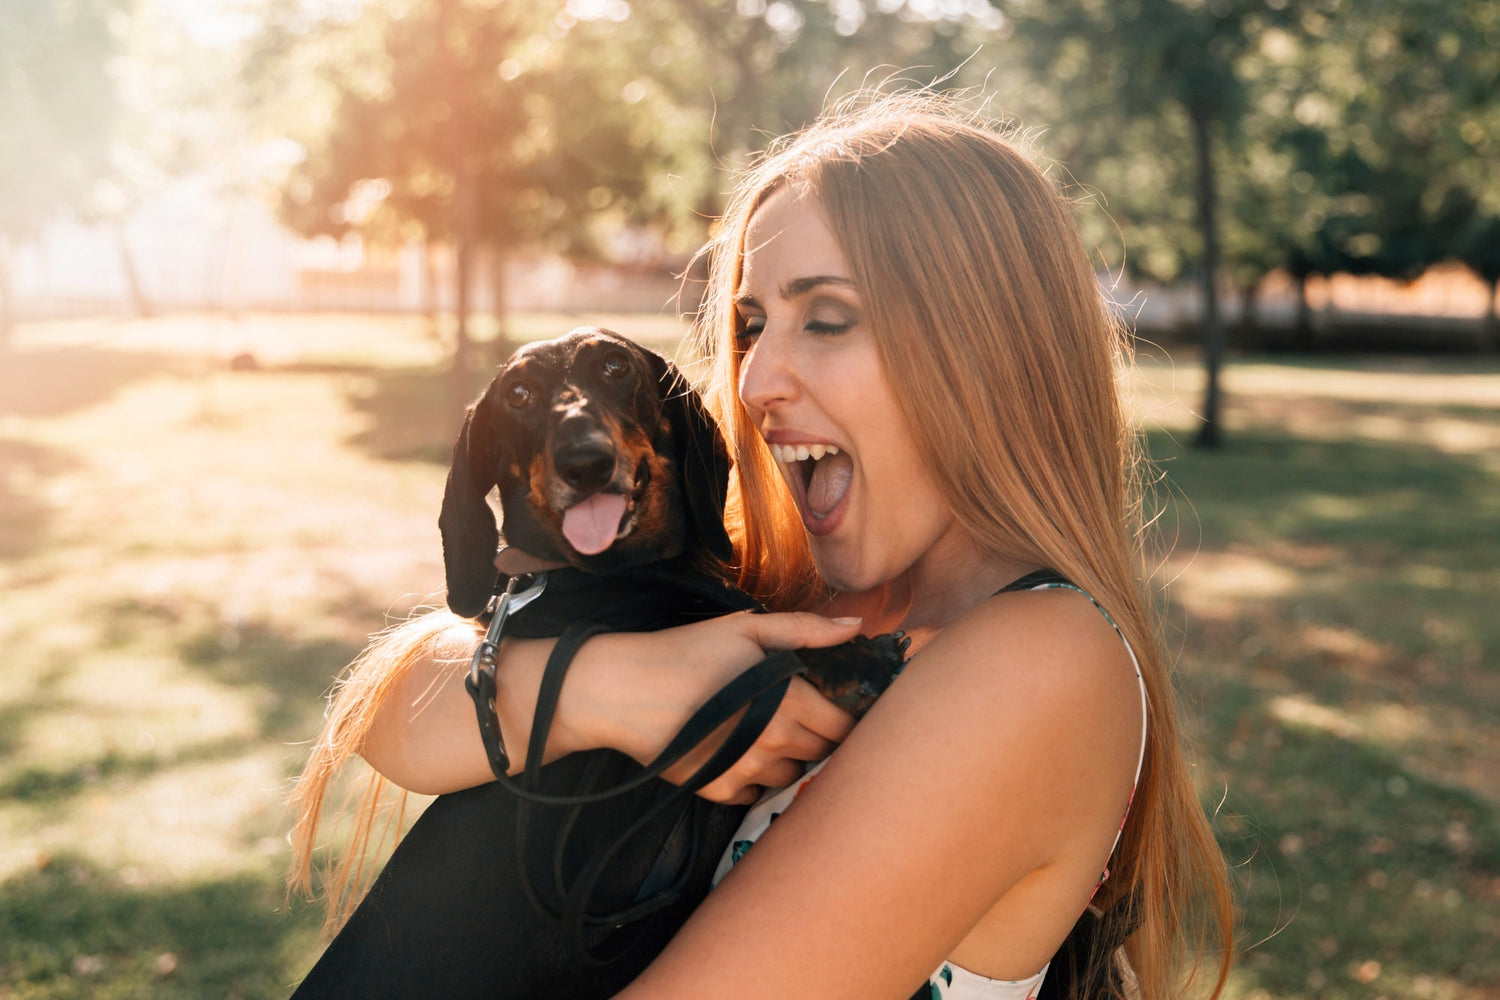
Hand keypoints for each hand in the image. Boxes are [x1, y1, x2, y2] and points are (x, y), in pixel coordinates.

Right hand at [559, 612, 862, 804]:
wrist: (624, 690)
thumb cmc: (688, 652)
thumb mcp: (747, 629)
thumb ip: (806, 630)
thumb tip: (857, 626)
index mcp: (789, 700)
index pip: (844, 727)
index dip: (846, 719)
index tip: (835, 708)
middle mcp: (775, 742)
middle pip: (823, 754)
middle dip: (819, 737)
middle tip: (799, 717)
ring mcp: (747, 771)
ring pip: (792, 776)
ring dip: (789, 759)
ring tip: (767, 733)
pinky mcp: (720, 790)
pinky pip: (757, 793)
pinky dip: (755, 778)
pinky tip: (739, 752)